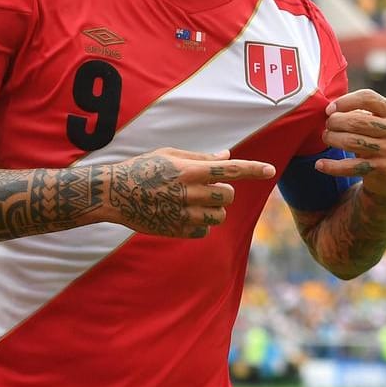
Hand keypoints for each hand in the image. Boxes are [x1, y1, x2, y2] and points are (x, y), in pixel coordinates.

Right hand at [103, 149, 275, 238]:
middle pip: (228, 196)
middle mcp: (189, 192)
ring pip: (219, 216)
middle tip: (205, 189)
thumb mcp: (169, 155)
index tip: (271, 170)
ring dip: (213, 210)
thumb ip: (200, 157)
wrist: (114, 194)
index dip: (253, 169)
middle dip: (222, 193)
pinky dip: (199, 224)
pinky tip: (181, 215)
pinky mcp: (177, 230)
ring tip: (193, 203)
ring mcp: (183, 213)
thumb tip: (227, 157)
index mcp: (189, 170)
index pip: (230, 170)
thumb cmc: (142, 169)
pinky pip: (204, 231)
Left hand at [317, 91, 385, 201]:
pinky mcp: (381, 168)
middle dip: (335, 122)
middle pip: (356, 120)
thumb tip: (329, 109)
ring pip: (351, 141)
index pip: (368, 98)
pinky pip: (350, 166)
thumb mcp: (378, 122)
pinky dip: (332, 166)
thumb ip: (359, 111)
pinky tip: (320, 164)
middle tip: (327, 126)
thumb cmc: (378, 141)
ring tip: (326, 137)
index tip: (329, 109)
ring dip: (332, 139)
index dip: (345, 101)